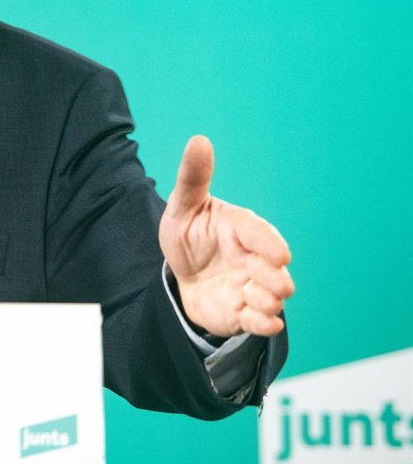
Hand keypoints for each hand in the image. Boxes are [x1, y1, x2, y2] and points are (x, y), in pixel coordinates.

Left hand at [159, 135, 294, 337]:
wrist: (182, 273)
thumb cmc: (189, 233)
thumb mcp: (184, 205)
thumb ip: (193, 177)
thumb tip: (199, 140)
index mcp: (242, 228)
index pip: (260, 233)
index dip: (270, 244)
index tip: (280, 255)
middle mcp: (254, 259)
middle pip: (273, 271)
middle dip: (276, 278)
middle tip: (278, 284)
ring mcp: (251, 287)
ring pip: (270, 299)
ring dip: (267, 302)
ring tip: (254, 299)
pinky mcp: (244, 313)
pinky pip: (259, 321)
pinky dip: (263, 324)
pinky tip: (264, 322)